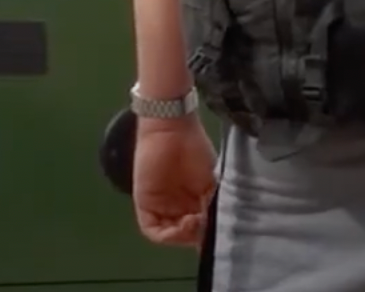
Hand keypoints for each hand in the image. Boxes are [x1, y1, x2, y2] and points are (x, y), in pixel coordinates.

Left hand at [132, 116, 217, 247]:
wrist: (172, 130)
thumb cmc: (195, 149)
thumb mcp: (211, 180)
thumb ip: (213, 203)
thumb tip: (218, 225)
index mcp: (194, 201)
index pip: (200, 228)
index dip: (209, 233)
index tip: (219, 228)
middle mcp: (177, 207)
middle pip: (186, 234)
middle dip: (197, 235)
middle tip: (207, 226)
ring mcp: (161, 207)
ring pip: (171, 234)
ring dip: (184, 235)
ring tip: (195, 222)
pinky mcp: (145, 205)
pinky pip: (153, 230)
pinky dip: (168, 234)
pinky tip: (183, 224)